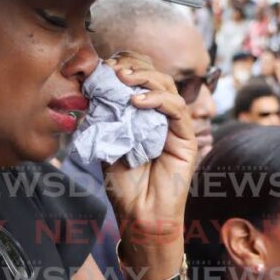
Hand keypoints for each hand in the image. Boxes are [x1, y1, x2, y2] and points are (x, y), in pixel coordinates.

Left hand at [100, 53, 195, 253]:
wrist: (139, 214)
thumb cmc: (124, 183)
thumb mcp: (106, 142)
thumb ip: (103, 115)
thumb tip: (92, 87)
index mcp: (142, 113)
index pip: (140, 76)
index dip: (125, 65)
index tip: (103, 67)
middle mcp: (162, 115)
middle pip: (155, 74)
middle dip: (134, 66)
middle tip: (113, 70)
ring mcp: (176, 126)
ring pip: (168, 86)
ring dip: (144, 77)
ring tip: (123, 79)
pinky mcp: (187, 139)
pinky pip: (176, 110)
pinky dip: (157, 99)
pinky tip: (137, 101)